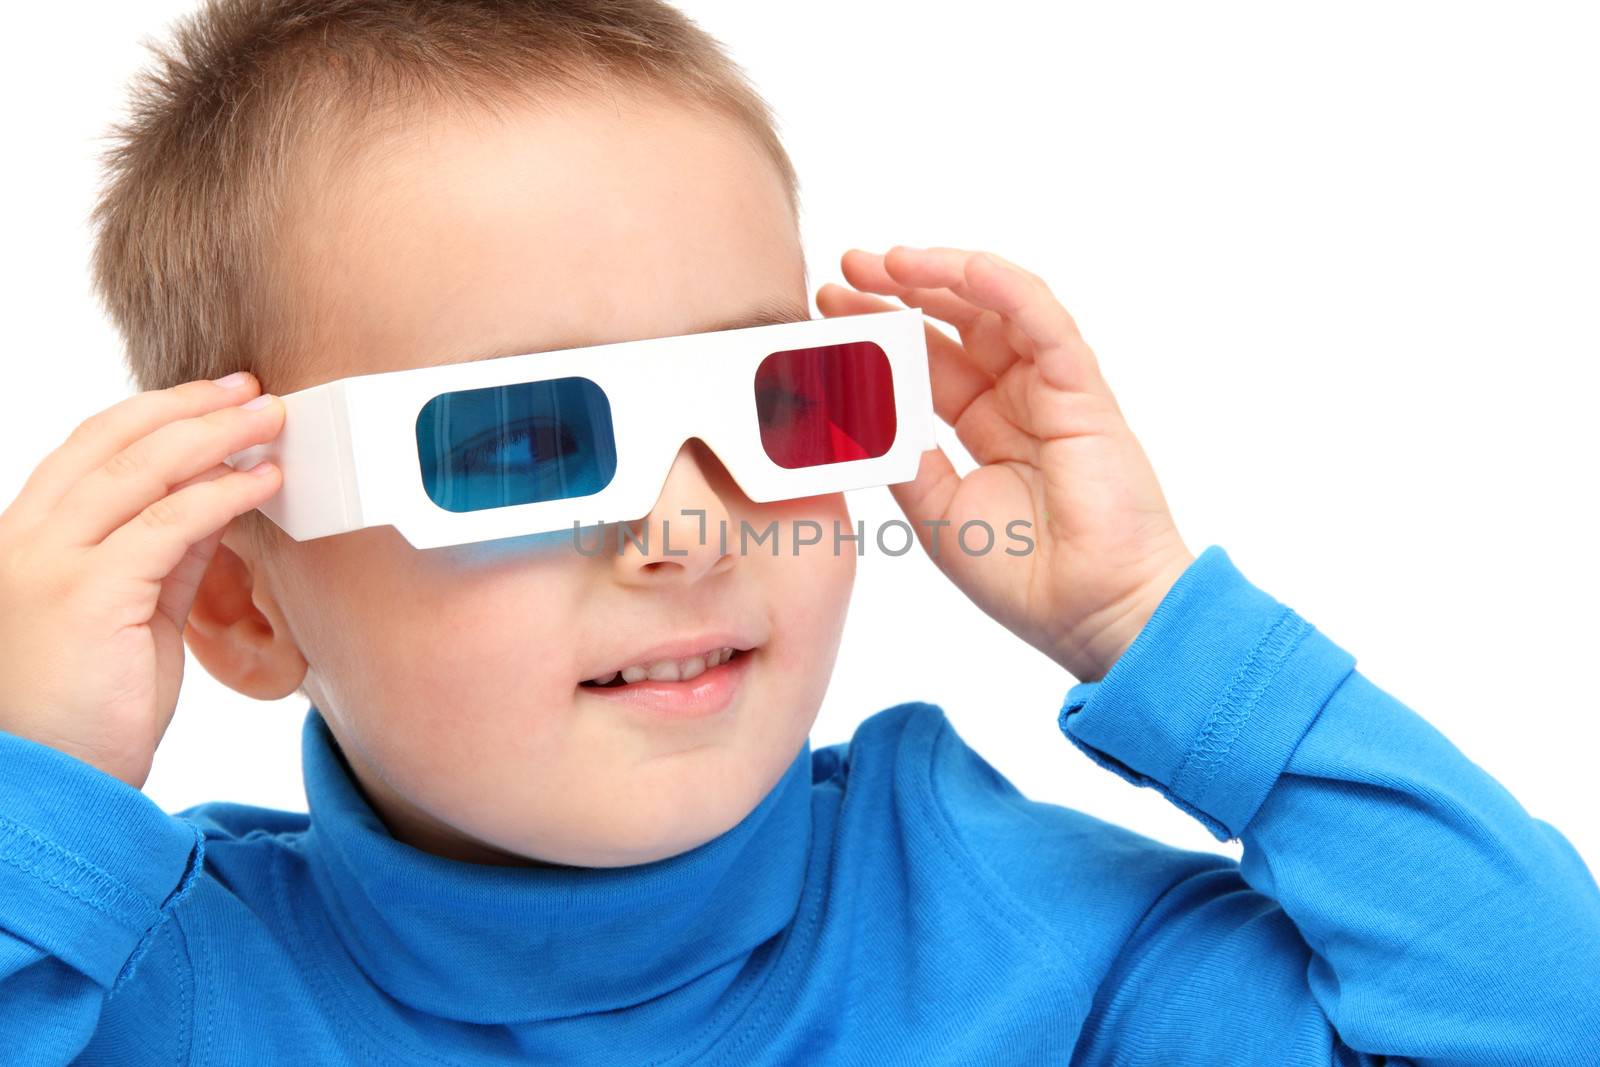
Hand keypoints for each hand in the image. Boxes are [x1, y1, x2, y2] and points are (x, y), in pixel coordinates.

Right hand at [0, 374, 283, 787]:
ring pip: (140, 470)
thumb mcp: (130, 615)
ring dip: (216, 436)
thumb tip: (214, 506)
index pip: (91, 449)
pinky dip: (222, 496)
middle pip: (113, 442)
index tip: (217, 397)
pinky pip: (168, 525)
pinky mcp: (87, 593)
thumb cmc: (89, 712)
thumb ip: (161, 560)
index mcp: (29, 539)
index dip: (157, 413)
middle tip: (254, 390)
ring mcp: (50, 563)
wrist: (54, 787)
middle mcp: (27, 540)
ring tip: (272, 421)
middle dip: (192, 407)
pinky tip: (263, 482)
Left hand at [817, 246, 1193, 681]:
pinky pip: (1043, 321)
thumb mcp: (934, 510)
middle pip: (953, 325)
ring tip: (886, 262)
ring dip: (941, 276)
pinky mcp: (1082, 389)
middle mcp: (1016, 401)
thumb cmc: (1023, 576)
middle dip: (897, 292)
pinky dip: (1003, 288)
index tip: (825, 308)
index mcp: (982, 430)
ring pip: (995, 309)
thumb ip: (898, 453)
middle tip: (845, 267)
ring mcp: (1051, 390)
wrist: (1092, 611)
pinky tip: (959, 268)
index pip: (924, 364)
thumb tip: (846, 405)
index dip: (876, 333)